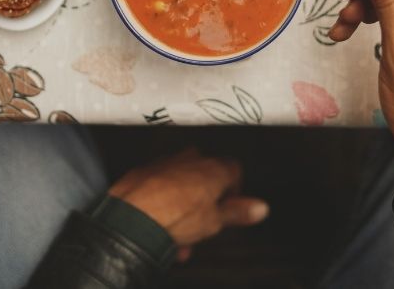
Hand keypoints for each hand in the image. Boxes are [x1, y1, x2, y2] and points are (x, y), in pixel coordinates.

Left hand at [109, 149, 268, 250]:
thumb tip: (260, 207)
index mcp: (214, 167)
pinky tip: (161, 223)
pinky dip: (165, 200)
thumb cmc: (174, 216)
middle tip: (202, 226)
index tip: (229, 208)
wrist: (133, 215)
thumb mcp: (214, 221)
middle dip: (206, 203)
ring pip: (184, 183)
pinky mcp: (147, 169)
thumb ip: (238, 212)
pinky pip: (163, 183)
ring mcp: (168, 161)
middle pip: (207, 178)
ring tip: (179, 235)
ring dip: (185, 206)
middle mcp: (192, 158)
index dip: (234, 192)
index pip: (235, 170)